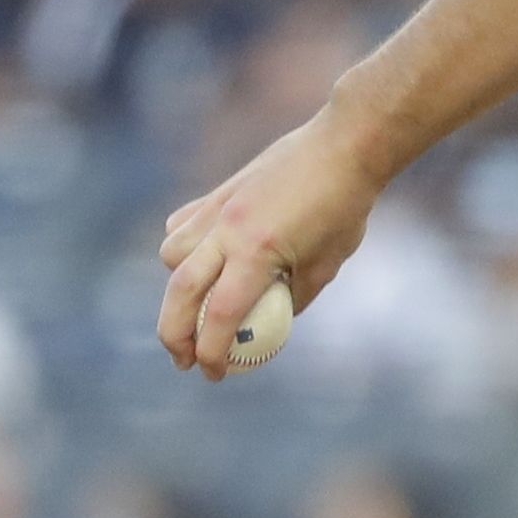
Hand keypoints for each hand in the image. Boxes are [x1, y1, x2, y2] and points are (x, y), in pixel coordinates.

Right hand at [156, 108, 386, 379]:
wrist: (344, 144)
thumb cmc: (345, 204)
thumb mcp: (327, 262)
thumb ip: (294, 295)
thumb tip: (270, 321)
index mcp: (258, 251)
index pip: (221, 315)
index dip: (212, 351)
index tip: (212, 373)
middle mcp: (228, 229)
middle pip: (180, 292)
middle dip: (174, 335)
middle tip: (182, 360)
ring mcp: (218, 207)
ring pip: (172, 255)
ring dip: (176, 288)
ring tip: (195, 306)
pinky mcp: (219, 191)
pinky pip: (182, 225)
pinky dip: (183, 249)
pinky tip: (202, 259)